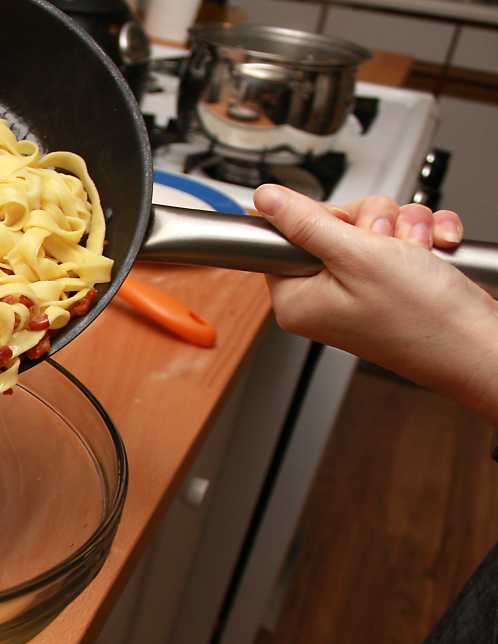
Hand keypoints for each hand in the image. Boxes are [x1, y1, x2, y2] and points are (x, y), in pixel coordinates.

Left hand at [254, 184, 497, 423]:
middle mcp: (324, 297)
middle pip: (332, 225)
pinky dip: (424, 237)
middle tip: (388, 242)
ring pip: (372, 227)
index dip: (322, 220)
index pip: (285, 236)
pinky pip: (400, 239)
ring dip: (404, 228)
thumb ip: (305, 223)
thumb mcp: (356, 256)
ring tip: (417, 251)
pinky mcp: (391, 285)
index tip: (347, 228)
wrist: (479, 345)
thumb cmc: (421, 315)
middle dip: (372, 222)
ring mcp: (359, 291)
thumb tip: (265, 201)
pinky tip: (436, 251)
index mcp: (298, 298)